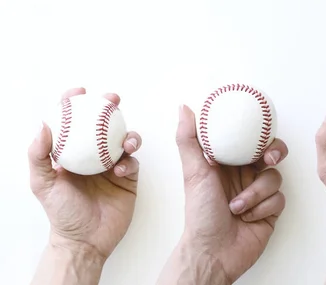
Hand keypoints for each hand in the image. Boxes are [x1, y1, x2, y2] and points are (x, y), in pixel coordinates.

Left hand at [28, 88, 141, 283]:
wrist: (86, 240)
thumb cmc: (62, 213)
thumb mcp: (43, 184)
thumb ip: (38, 155)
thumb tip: (43, 125)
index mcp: (72, 153)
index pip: (73, 122)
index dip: (75, 103)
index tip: (80, 93)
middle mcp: (93, 156)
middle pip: (104, 125)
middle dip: (110, 108)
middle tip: (113, 101)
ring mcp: (113, 166)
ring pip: (125, 140)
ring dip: (128, 135)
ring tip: (126, 143)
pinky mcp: (129, 178)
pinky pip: (134, 162)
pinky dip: (130, 162)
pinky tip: (121, 170)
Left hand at [157, 105, 287, 283]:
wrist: (213, 252)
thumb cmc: (200, 214)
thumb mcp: (193, 172)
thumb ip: (189, 139)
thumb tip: (185, 108)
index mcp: (227, 163)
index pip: (250, 139)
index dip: (260, 133)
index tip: (260, 135)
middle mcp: (244, 175)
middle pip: (271, 153)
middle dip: (273, 155)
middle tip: (267, 161)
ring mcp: (259, 193)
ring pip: (275, 178)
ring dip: (256, 192)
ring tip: (237, 206)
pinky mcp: (270, 211)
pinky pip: (279, 198)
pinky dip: (262, 208)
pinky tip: (248, 217)